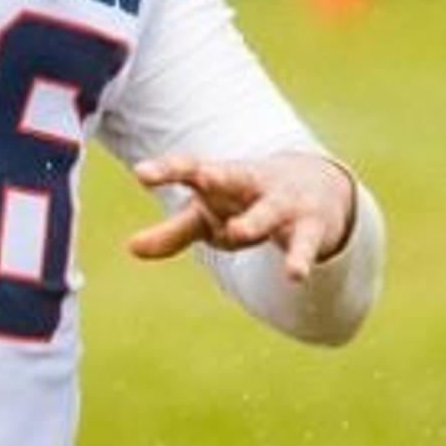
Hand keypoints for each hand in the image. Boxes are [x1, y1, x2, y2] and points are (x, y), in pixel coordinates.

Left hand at [128, 151, 355, 282]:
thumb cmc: (245, 201)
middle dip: (216, 177)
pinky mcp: (310, 227)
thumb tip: (130, 249)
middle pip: (232, 176)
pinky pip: (304, 244)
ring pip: (268, 211)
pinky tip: (294, 276)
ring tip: (237, 232)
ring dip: (254, 220)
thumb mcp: (210, 216)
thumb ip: (173, 232)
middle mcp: (251, 184)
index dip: (166, 171)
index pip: (190, 168)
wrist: (315, 184)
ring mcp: (282, 202)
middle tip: (203, 178)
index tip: (141, 173)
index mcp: (220, 178)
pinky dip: (299, 258)